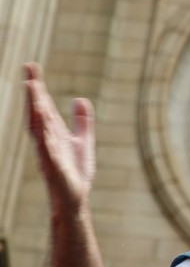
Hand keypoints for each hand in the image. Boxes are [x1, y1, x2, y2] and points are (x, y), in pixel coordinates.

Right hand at [23, 62, 95, 211]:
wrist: (75, 198)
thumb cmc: (75, 172)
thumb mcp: (82, 141)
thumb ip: (82, 122)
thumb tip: (80, 99)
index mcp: (52, 132)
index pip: (43, 106)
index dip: (38, 88)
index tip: (32, 67)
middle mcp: (45, 139)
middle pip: (37, 111)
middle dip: (33, 91)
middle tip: (29, 69)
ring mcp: (46, 152)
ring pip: (38, 125)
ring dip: (34, 106)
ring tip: (32, 86)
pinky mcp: (52, 165)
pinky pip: (45, 146)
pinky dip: (43, 132)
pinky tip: (40, 118)